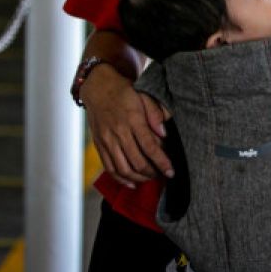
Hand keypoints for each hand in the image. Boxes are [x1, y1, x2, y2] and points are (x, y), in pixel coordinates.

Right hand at [81, 64, 172, 187]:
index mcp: (132, 119)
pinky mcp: (99, 145)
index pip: (150, 147)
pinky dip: (121, 179)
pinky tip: (132, 183)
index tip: (171, 171)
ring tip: (151, 178)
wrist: (98, 88)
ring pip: (123, 168)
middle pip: (137, 161)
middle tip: (163, 175)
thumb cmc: (125, 92)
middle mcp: (118, 132)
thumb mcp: (144, 95)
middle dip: (152, 172)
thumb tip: (164, 133)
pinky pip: (109, 168)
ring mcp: (106, 141)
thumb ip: (155, 113)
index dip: (162, 162)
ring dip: (139, 178)